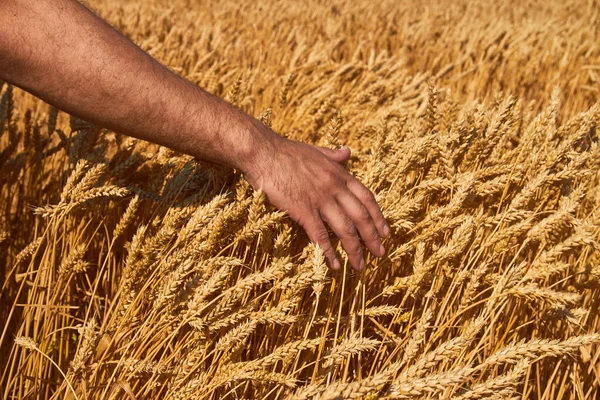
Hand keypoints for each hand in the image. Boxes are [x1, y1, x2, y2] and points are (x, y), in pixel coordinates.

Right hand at [242, 134, 389, 270]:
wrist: (263, 152)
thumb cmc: (287, 152)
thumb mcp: (316, 151)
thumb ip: (333, 155)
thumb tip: (348, 152)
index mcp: (339, 173)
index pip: (367, 198)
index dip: (378, 217)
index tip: (386, 232)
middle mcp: (334, 187)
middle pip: (361, 217)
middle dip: (373, 238)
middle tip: (380, 254)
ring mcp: (320, 199)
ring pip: (344, 229)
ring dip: (355, 250)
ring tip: (360, 266)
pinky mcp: (303, 210)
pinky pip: (320, 235)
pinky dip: (329, 252)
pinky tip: (334, 265)